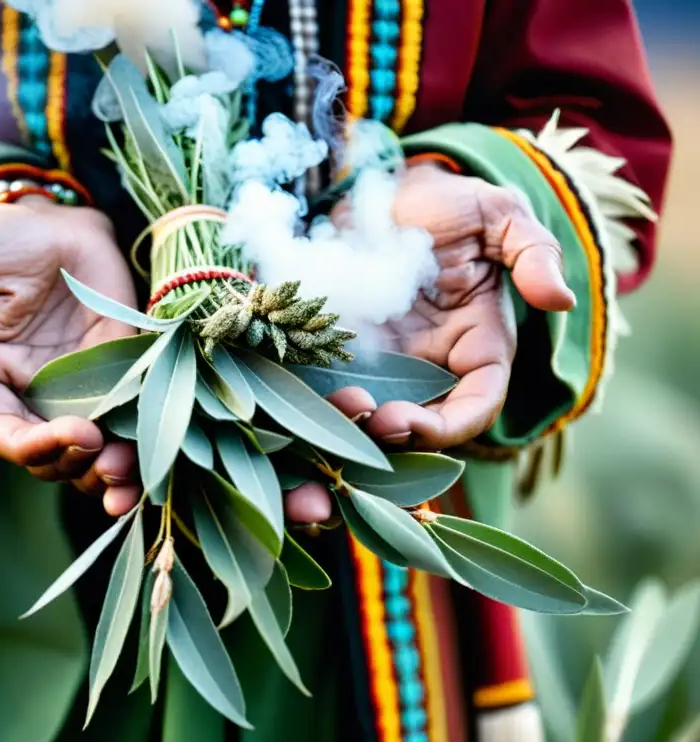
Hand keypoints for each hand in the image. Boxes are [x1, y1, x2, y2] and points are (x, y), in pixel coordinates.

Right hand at [0, 197, 142, 511]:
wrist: (59, 219)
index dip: (29, 446)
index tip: (69, 434)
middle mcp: (30, 399)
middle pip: (45, 458)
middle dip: (70, 463)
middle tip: (96, 444)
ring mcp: (77, 394)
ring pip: (85, 458)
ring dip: (104, 474)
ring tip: (124, 470)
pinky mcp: (120, 380)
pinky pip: (126, 428)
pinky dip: (136, 453)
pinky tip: (143, 463)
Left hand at [332, 161, 575, 449]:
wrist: (384, 189)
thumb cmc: (449, 205)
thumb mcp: (498, 215)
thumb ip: (532, 253)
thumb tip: (560, 299)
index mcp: (477, 344)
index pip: (477, 403)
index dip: (451, 426)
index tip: (415, 422)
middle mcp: (431, 363)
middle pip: (421, 422)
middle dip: (394, 433)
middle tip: (362, 417)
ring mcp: (384, 361)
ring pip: (371, 412)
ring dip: (352, 422)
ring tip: (332, 405)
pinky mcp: (339, 350)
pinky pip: (329, 386)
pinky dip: (317, 397)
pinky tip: (298, 391)